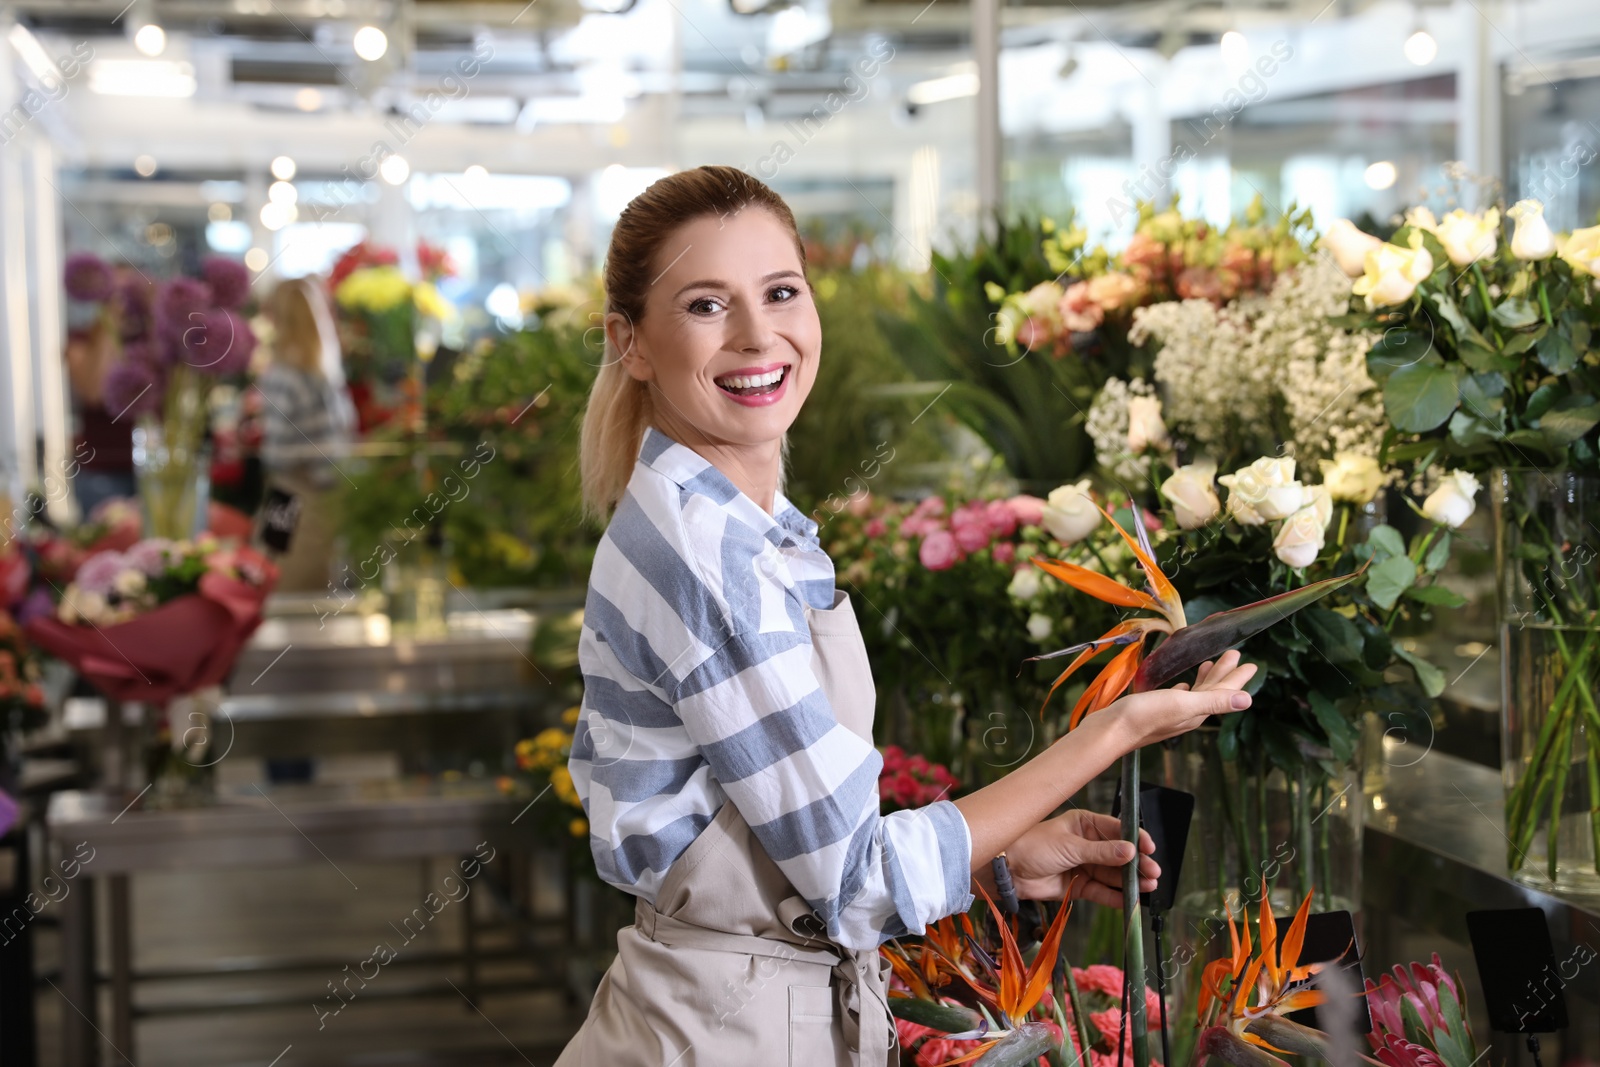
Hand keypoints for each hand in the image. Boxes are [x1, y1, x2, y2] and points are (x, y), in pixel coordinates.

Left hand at [1003, 809, 1158, 907]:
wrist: (1008, 870)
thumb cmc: (1033, 846)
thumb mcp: (1070, 846)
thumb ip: (1101, 852)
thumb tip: (1130, 851)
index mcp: (1085, 824)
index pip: (1117, 830)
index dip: (1135, 839)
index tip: (1150, 848)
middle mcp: (1088, 844)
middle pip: (1119, 855)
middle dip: (1136, 864)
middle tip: (1153, 872)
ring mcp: (1084, 865)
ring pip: (1113, 874)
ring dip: (1130, 881)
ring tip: (1149, 886)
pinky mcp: (1079, 885)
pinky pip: (1102, 891)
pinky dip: (1116, 896)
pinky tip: (1130, 900)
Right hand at [1102, 650, 1256, 749]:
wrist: (1111, 731)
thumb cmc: (1144, 717)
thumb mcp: (1182, 705)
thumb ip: (1214, 701)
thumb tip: (1248, 701)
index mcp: (1197, 711)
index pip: (1224, 693)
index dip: (1238, 678)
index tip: (1251, 664)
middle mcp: (1188, 713)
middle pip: (1212, 691)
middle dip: (1225, 673)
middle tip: (1234, 655)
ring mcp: (1172, 712)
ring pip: (1197, 693)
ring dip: (1207, 679)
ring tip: (1211, 666)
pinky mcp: (1157, 709)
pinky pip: (1179, 697)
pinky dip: (1186, 688)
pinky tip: (1183, 685)